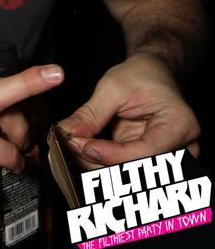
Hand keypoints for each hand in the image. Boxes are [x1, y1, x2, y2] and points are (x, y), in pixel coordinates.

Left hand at [57, 52, 199, 170]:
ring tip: (73, 146)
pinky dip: (101, 163)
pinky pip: (124, 171)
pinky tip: (83, 150)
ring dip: (97, 165)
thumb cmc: (141, 75)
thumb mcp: (113, 86)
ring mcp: (168, 158)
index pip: (146, 152)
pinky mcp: (149, 163)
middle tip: (70, 145)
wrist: (153, 73)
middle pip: (138, 169)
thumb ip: (91, 113)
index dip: (112, 155)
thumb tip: (67, 132)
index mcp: (180, 124)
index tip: (84, 146)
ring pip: (129, 175)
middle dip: (100, 160)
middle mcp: (181, 148)